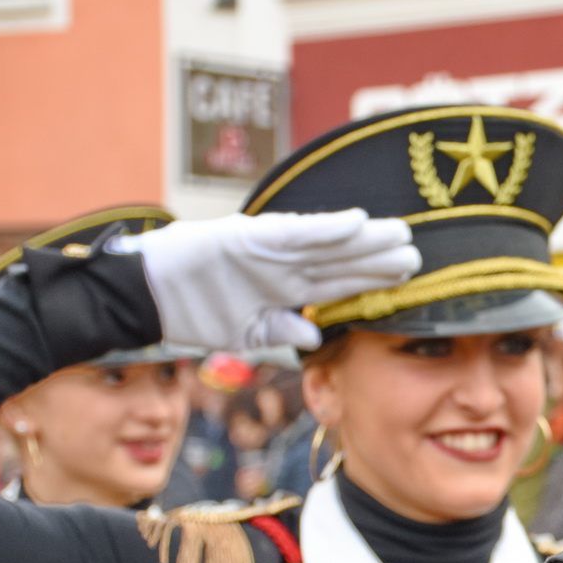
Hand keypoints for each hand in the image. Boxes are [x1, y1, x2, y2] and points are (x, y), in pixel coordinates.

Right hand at [115, 210, 420, 351]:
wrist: (144, 296)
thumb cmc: (191, 311)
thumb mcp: (243, 332)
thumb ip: (278, 333)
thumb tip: (314, 339)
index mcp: (284, 290)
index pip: (338, 285)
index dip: (372, 282)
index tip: (409, 281)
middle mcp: (283, 268)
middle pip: (341, 263)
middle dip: (379, 259)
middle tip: (418, 254)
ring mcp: (268, 251)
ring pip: (327, 245)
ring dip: (363, 240)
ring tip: (399, 234)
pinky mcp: (248, 238)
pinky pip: (294, 233)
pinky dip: (324, 228)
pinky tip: (356, 222)